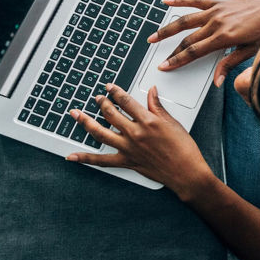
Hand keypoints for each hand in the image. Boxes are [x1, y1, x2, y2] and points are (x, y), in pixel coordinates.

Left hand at [65, 84, 215, 199]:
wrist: (186, 172)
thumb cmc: (184, 149)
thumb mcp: (173, 123)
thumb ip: (157, 106)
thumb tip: (151, 92)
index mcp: (148, 121)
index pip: (126, 101)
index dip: (115, 92)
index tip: (109, 87)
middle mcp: (135, 133)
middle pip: (110, 114)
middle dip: (101, 103)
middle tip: (96, 98)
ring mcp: (128, 148)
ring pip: (100, 133)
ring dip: (86, 122)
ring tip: (76, 114)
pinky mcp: (126, 161)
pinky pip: (101, 161)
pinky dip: (85, 158)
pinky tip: (72, 156)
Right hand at [148, 0, 259, 85]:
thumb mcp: (251, 51)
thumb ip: (230, 64)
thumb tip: (217, 80)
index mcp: (224, 37)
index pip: (194, 51)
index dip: (177, 60)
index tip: (165, 66)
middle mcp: (217, 22)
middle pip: (187, 38)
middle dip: (171, 49)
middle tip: (158, 57)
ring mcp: (218, 10)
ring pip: (186, 19)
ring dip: (168, 28)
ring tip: (154, 34)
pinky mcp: (221, 2)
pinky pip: (197, 0)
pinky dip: (181, 0)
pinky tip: (168, 1)